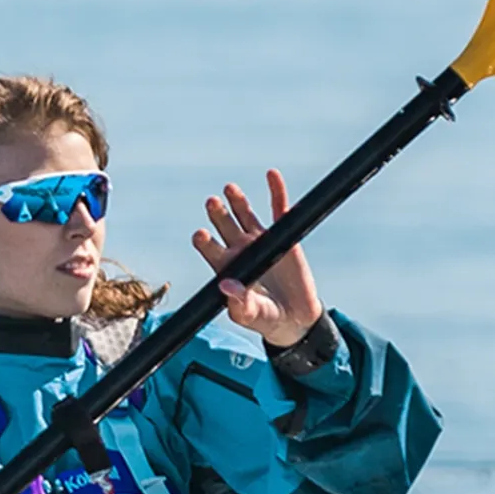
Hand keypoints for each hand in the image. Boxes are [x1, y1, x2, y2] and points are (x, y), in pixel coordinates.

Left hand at [194, 169, 323, 348]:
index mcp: (226, 267)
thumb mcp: (251, 314)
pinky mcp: (282, 234)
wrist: (294, 317)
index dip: (205, 242)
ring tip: (229, 189)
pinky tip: (272, 175)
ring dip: (237, 201)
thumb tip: (226, 286)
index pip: (211, 250)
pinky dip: (276, 192)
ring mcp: (259, 239)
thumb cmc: (265, 318)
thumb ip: (239, 303)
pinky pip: (278, 209)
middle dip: (217, 214)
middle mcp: (239, 249)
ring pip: (245, 215)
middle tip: (211, 203)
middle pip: (224, 227)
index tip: (200, 235)